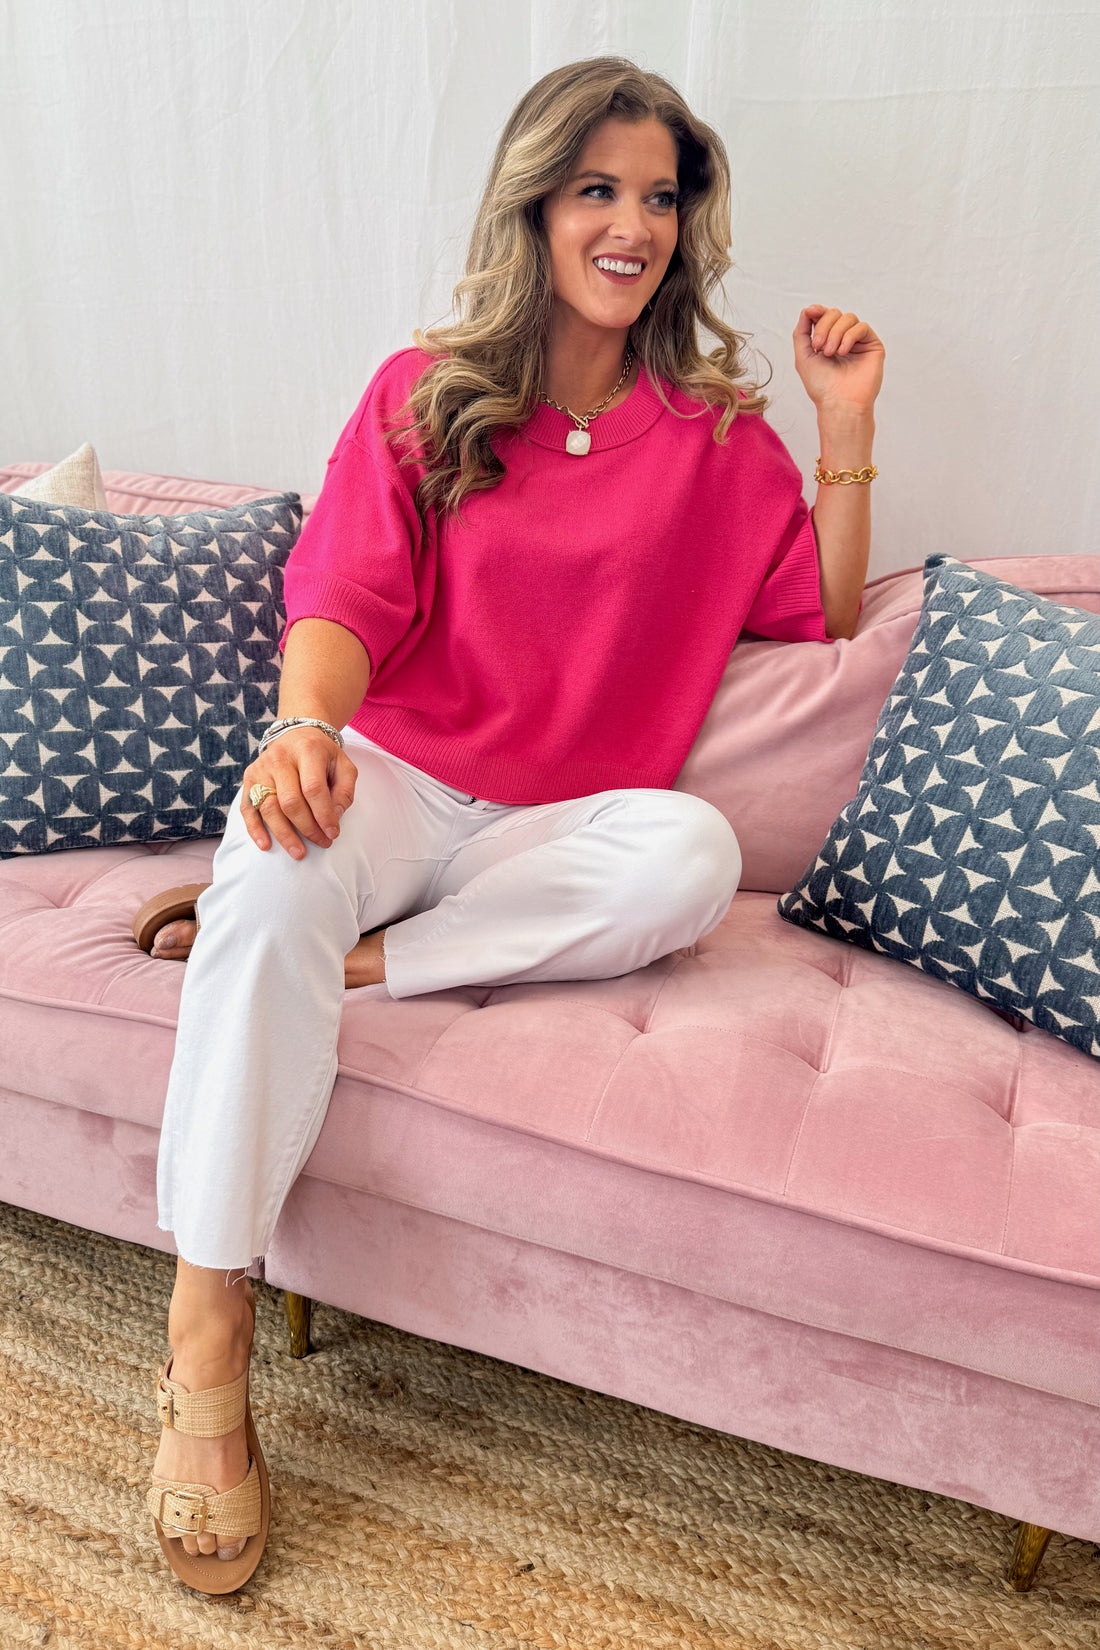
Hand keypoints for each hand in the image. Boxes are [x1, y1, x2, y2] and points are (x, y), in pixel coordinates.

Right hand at [241, 726, 356, 858]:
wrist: (297, 734)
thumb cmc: (323, 756)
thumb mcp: (343, 766)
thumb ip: (344, 791)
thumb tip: (334, 817)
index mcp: (307, 751)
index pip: (313, 788)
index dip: (323, 814)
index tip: (333, 833)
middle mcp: (280, 758)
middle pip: (290, 802)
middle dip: (308, 828)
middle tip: (322, 843)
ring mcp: (261, 769)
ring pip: (269, 808)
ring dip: (284, 834)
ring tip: (298, 853)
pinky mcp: (249, 779)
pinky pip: (248, 808)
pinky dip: (255, 829)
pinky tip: (265, 845)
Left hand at [793, 305, 884, 416]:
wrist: (838, 403)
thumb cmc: (821, 386)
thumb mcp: (803, 356)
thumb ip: (802, 332)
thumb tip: (808, 309)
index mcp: (827, 340)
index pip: (824, 315)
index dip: (817, 311)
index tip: (810, 314)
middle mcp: (843, 339)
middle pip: (835, 313)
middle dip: (824, 326)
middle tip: (819, 347)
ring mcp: (859, 342)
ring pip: (848, 318)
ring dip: (835, 333)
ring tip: (830, 353)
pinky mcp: (872, 345)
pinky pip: (861, 327)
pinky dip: (849, 337)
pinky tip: (842, 352)